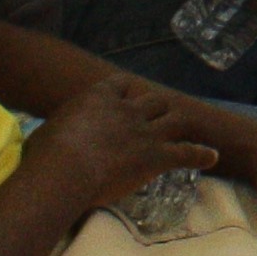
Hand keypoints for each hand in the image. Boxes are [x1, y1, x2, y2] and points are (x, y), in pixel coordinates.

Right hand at [35, 69, 219, 212]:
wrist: (65, 171)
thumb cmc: (45, 154)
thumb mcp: (47, 132)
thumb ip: (57, 131)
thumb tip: (45, 142)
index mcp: (99, 98)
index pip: (119, 84)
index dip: (125, 90)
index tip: (127, 95)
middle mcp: (127, 110)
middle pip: (152, 100)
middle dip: (157, 107)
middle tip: (159, 114)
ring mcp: (145, 132)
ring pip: (172, 120)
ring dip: (179, 123)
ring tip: (187, 127)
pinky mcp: (156, 156)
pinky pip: (185, 152)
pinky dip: (200, 154)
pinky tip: (211, 156)